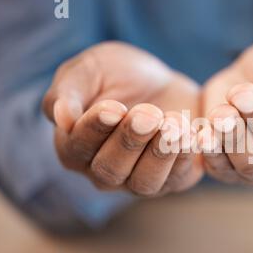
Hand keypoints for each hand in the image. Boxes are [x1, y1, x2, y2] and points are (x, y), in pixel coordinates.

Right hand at [42, 42, 202, 196]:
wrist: (162, 81)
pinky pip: (176, 179)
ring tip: (174, 124)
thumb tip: (61, 118)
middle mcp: (103, 171)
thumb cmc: (119, 75)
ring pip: (144, 183)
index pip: (78, 147)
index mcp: (75, 147)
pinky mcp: (171, 179)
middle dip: (131, 141)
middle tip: (149, 113)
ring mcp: (137, 180)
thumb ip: (69, 90)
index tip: (115, 108)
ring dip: (160, 154)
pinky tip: (190, 133)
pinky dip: (184, 157)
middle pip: (110, 169)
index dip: (96, 129)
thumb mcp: (90, 69)